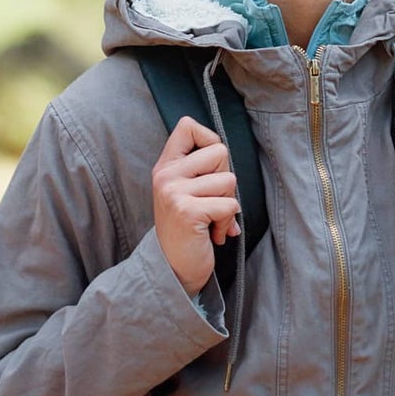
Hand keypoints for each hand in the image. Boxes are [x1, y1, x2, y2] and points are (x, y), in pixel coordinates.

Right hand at [151, 116, 241, 294]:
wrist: (174, 269)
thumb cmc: (187, 230)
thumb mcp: (185, 192)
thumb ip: (199, 170)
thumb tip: (225, 151)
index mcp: (165, 166)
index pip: (187, 126)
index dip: (210, 139)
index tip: (211, 166)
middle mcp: (166, 175)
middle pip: (219, 152)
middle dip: (226, 179)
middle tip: (212, 203)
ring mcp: (174, 192)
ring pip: (229, 180)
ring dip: (228, 205)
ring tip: (212, 220)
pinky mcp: (187, 211)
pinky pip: (229, 205)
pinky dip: (228, 222)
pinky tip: (213, 233)